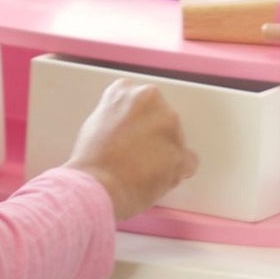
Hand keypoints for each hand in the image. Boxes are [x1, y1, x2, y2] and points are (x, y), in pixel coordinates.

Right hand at [64, 77, 197, 221]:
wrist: (96, 188)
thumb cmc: (92, 161)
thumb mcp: (95, 122)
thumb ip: (118, 115)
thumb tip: (128, 125)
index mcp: (126, 91)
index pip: (142, 98)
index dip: (139, 118)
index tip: (135, 129)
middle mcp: (151, 101)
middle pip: (162, 116)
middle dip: (155, 133)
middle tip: (137, 151)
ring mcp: (168, 127)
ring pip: (176, 138)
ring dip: (165, 151)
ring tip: (143, 168)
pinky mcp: (180, 154)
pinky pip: (187, 161)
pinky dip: (178, 171)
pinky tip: (158, 177)